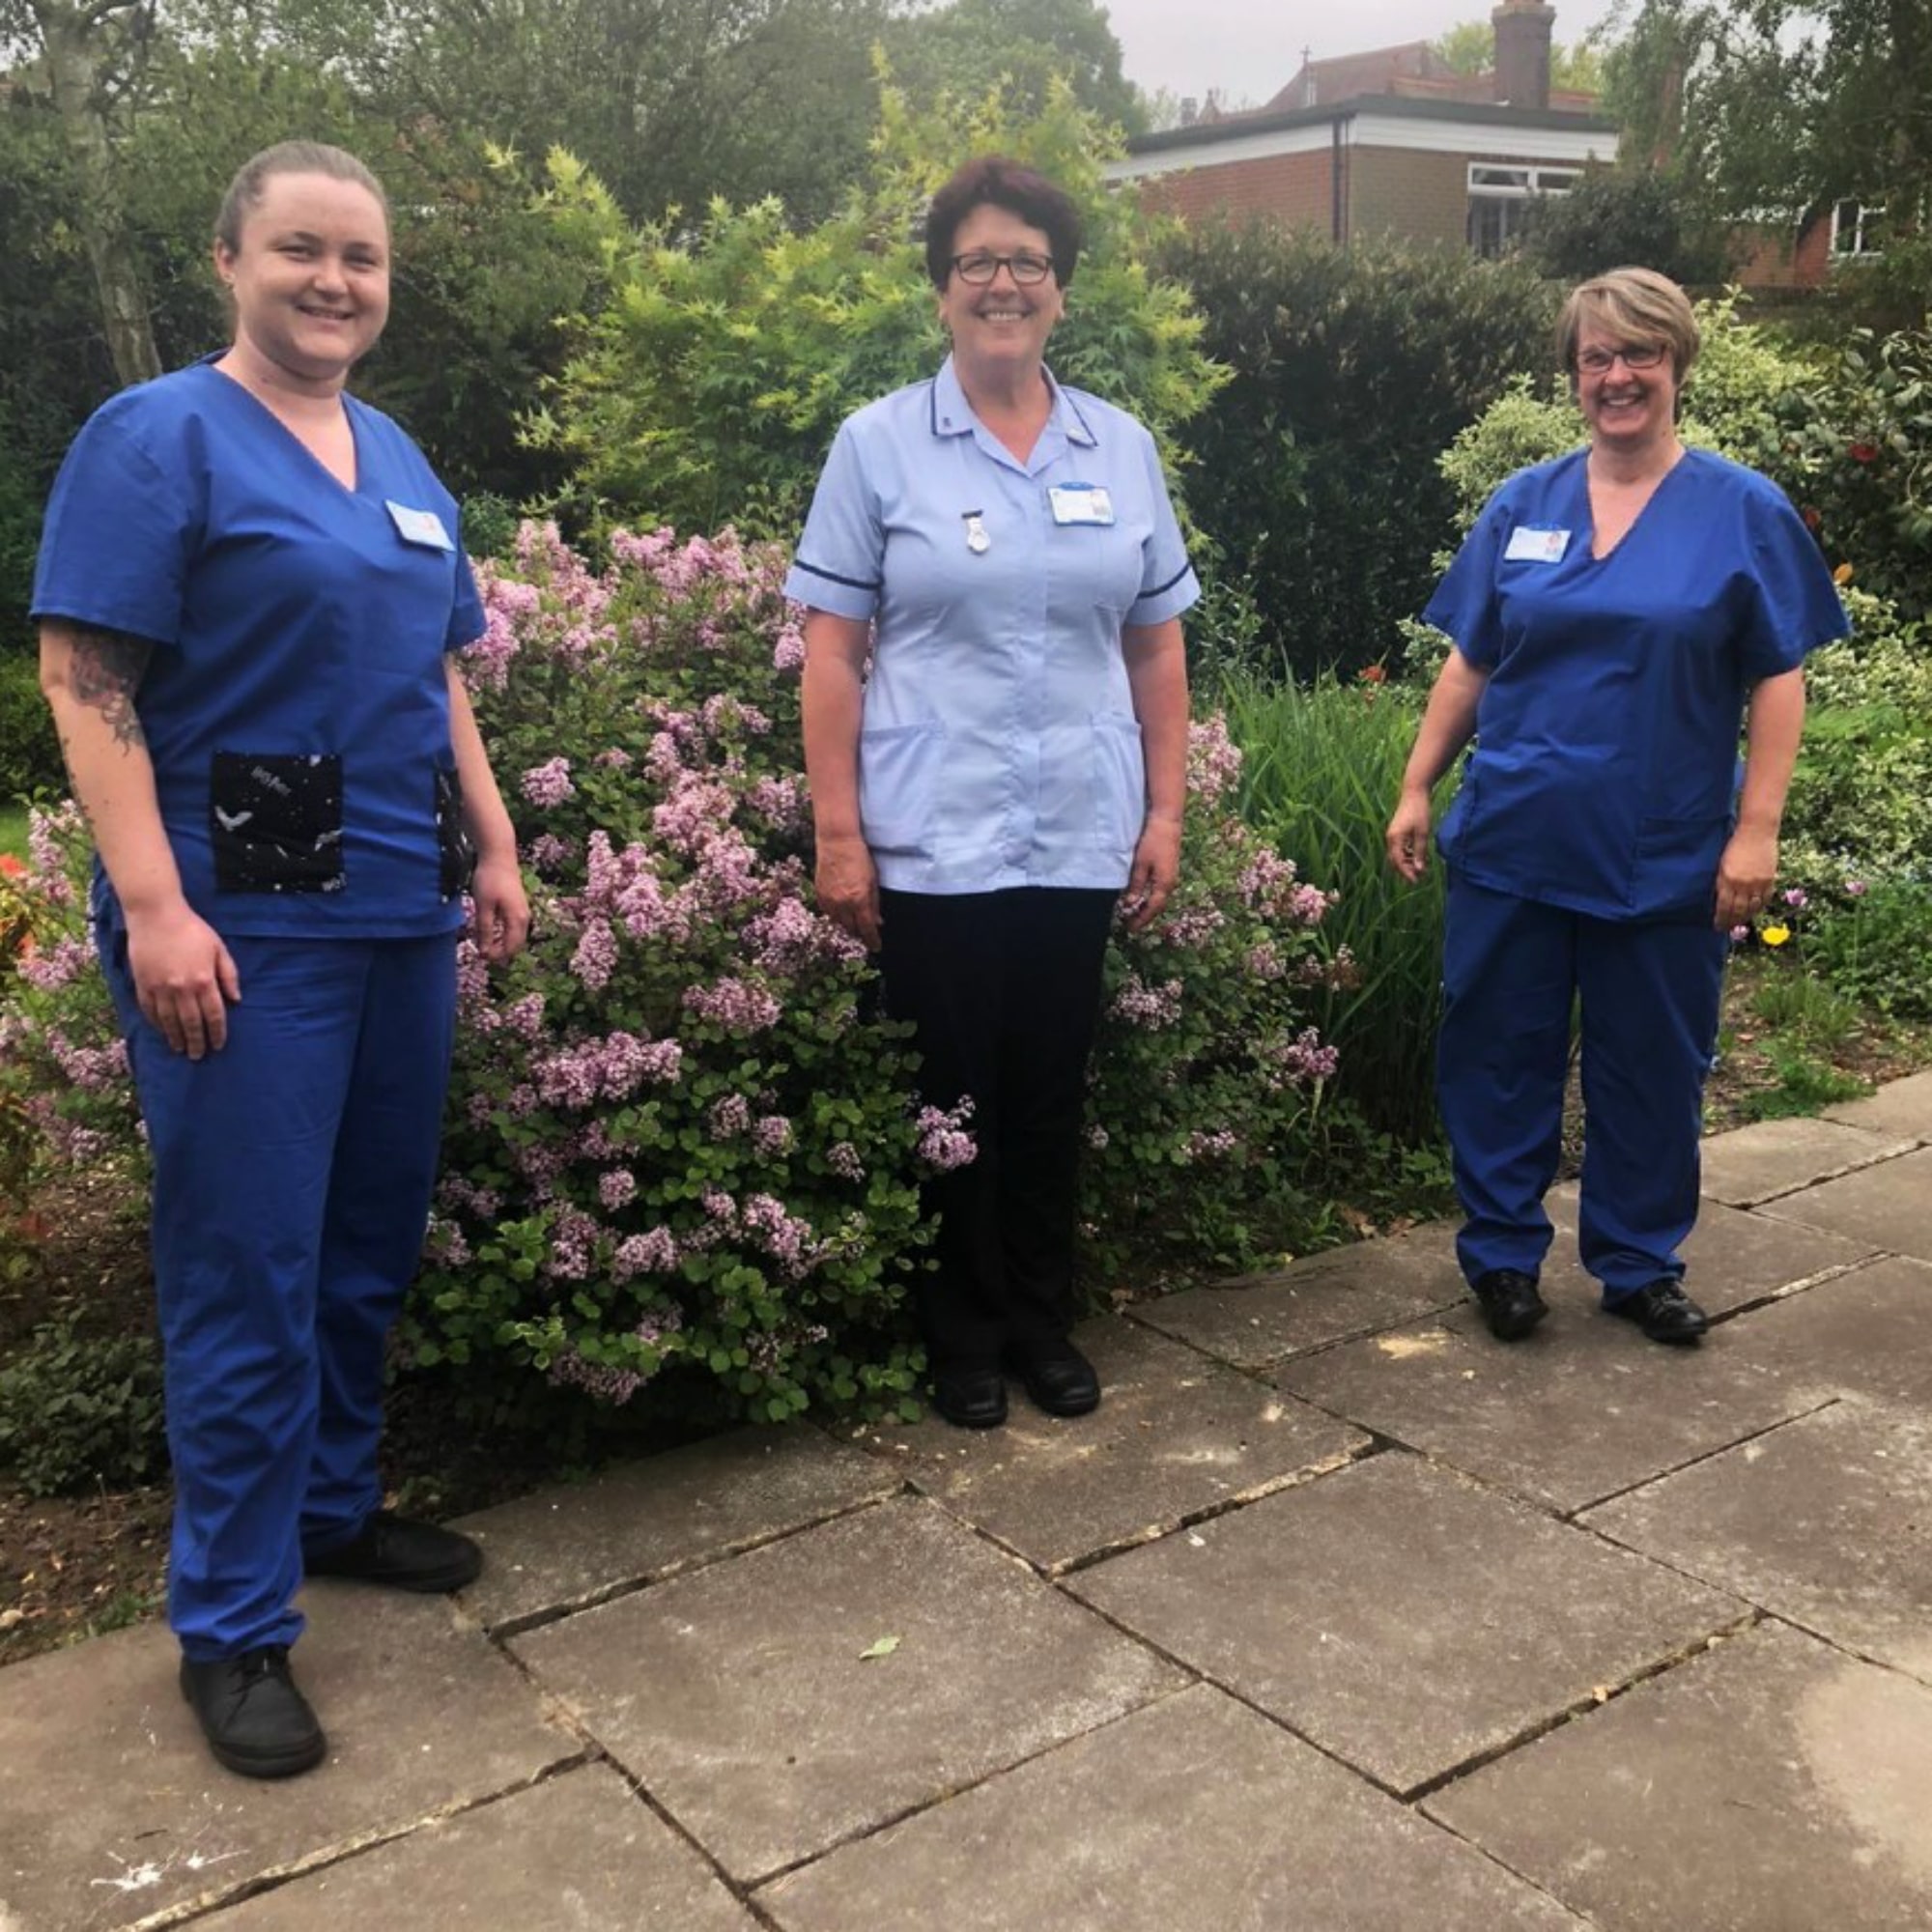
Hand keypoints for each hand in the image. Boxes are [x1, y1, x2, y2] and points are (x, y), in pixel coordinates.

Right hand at [124, 902, 239, 1058]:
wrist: (156, 915)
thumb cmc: (192, 929)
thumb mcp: (218, 948)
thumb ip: (228, 975)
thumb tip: (236, 1000)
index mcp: (203, 980)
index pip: (213, 1015)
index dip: (217, 1033)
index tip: (218, 1045)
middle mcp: (182, 988)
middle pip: (191, 1023)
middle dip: (196, 1042)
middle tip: (199, 1056)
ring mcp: (160, 988)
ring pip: (169, 1021)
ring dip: (175, 1038)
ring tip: (180, 1050)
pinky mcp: (143, 984)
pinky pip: (150, 1010)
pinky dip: (157, 1024)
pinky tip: (162, 1031)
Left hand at [470, 854, 530, 962]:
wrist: (499, 856)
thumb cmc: (489, 879)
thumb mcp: (483, 906)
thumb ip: (485, 929)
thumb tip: (485, 951)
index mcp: (516, 920)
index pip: (510, 947)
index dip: (496, 956)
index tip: (480, 956)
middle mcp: (524, 918)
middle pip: (516, 944)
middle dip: (501, 952)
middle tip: (483, 954)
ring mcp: (523, 911)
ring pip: (516, 936)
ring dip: (503, 943)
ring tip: (487, 945)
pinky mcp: (519, 905)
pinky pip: (515, 927)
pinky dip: (505, 934)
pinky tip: (493, 931)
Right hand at [815, 834, 880, 950]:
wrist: (836, 842)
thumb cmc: (860, 857)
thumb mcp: (873, 880)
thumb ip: (874, 903)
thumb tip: (877, 922)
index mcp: (858, 900)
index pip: (866, 928)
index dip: (872, 940)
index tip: (876, 947)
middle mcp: (842, 903)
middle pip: (851, 928)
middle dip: (860, 932)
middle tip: (866, 932)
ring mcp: (828, 899)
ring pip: (838, 922)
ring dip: (848, 924)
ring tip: (854, 921)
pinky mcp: (819, 894)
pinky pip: (828, 912)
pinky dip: (836, 914)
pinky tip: (842, 910)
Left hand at [1123, 814, 1181, 931]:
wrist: (1167, 822)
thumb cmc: (1153, 841)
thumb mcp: (1140, 864)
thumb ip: (1136, 884)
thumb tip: (1131, 903)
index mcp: (1164, 884)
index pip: (1152, 908)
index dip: (1141, 919)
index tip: (1130, 929)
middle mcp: (1170, 883)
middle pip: (1157, 906)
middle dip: (1145, 916)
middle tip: (1131, 925)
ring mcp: (1171, 875)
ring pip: (1159, 898)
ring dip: (1148, 907)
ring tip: (1135, 914)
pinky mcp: (1169, 868)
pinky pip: (1160, 889)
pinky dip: (1151, 897)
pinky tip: (1143, 896)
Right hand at [1386, 791, 1431, 882]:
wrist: (1414, 792)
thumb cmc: (1420, 811)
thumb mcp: (1423, 833)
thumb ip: (1420, 851)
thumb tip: (1420, 869)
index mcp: (1395, 839)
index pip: (1398, 862)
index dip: (1407, 873)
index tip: (1416, 881)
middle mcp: (1390, 839)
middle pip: (1395, 861)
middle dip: (1406, 870)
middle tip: (1419, 878)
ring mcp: (1392, 835)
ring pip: (1397, 855)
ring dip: (1407, 863)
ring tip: (1421, 868)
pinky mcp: (1396, 832)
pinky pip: (1399, 848)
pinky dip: (1407, 854)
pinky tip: (1418, 856)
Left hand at [1714, 825, 1777, 930]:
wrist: (1756, 832)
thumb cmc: (1735, 845)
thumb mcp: (1722, 864)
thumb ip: (1722, 882)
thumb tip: (1720, 900)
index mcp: (1727, 879)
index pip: (1723, 907)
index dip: (1721, 919)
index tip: (1717, 926)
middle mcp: (1743, 884)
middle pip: (1738, 910)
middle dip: (1732, 921)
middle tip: (1728, 928)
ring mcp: (1758, 882)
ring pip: (1752, 907)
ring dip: (1746, 917)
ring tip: (1740, 922)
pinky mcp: (1769, 879)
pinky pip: (1765, 899)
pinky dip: (1759, 907)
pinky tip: (1754, 911)